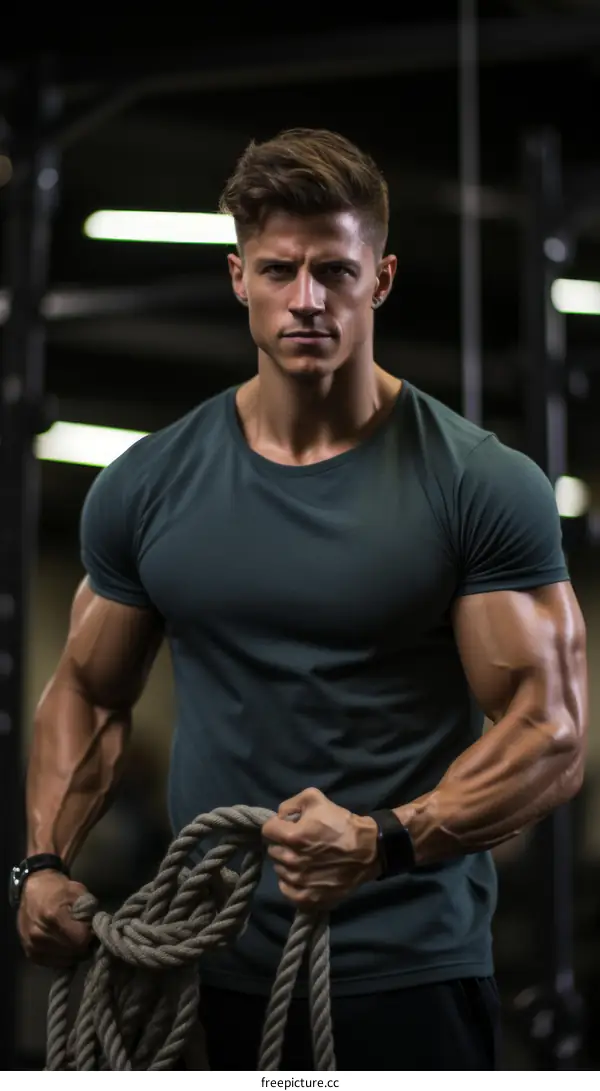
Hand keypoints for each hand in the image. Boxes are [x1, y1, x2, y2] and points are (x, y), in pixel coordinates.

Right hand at [18, 870, 93, 968]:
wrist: (31, 892)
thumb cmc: (57, 889)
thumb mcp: (77, 890)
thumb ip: (89, 909)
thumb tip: (97, 928)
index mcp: (52, 915)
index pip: (81, 939)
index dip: (90, 935)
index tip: (91, 928)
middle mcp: (40, 934)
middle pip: (74, 952)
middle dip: (84, 945)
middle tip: (84, 934)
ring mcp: (33, 947)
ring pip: (66, 961)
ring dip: (74, 952)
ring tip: (74, 938)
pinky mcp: (31, 955)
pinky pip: (55, 964)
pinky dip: (63, 957)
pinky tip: (65, 944)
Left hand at [262, 787, 379, 909]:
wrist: (367, 850)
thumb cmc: (341, 822)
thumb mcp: (315, 798)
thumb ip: (290, 804)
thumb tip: (279, 817)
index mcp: (293, 837)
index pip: (267, 830)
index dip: (277, 826)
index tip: (288, 827)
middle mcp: (293, 861)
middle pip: (272, 851)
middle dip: (282, 844)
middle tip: (298, 842)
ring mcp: (300, 882)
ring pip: (279, 870)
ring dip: (287, 863)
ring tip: (304, 858)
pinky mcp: (309, 898)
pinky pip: (287, 890)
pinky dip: (291, 883)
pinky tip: (303, 875)